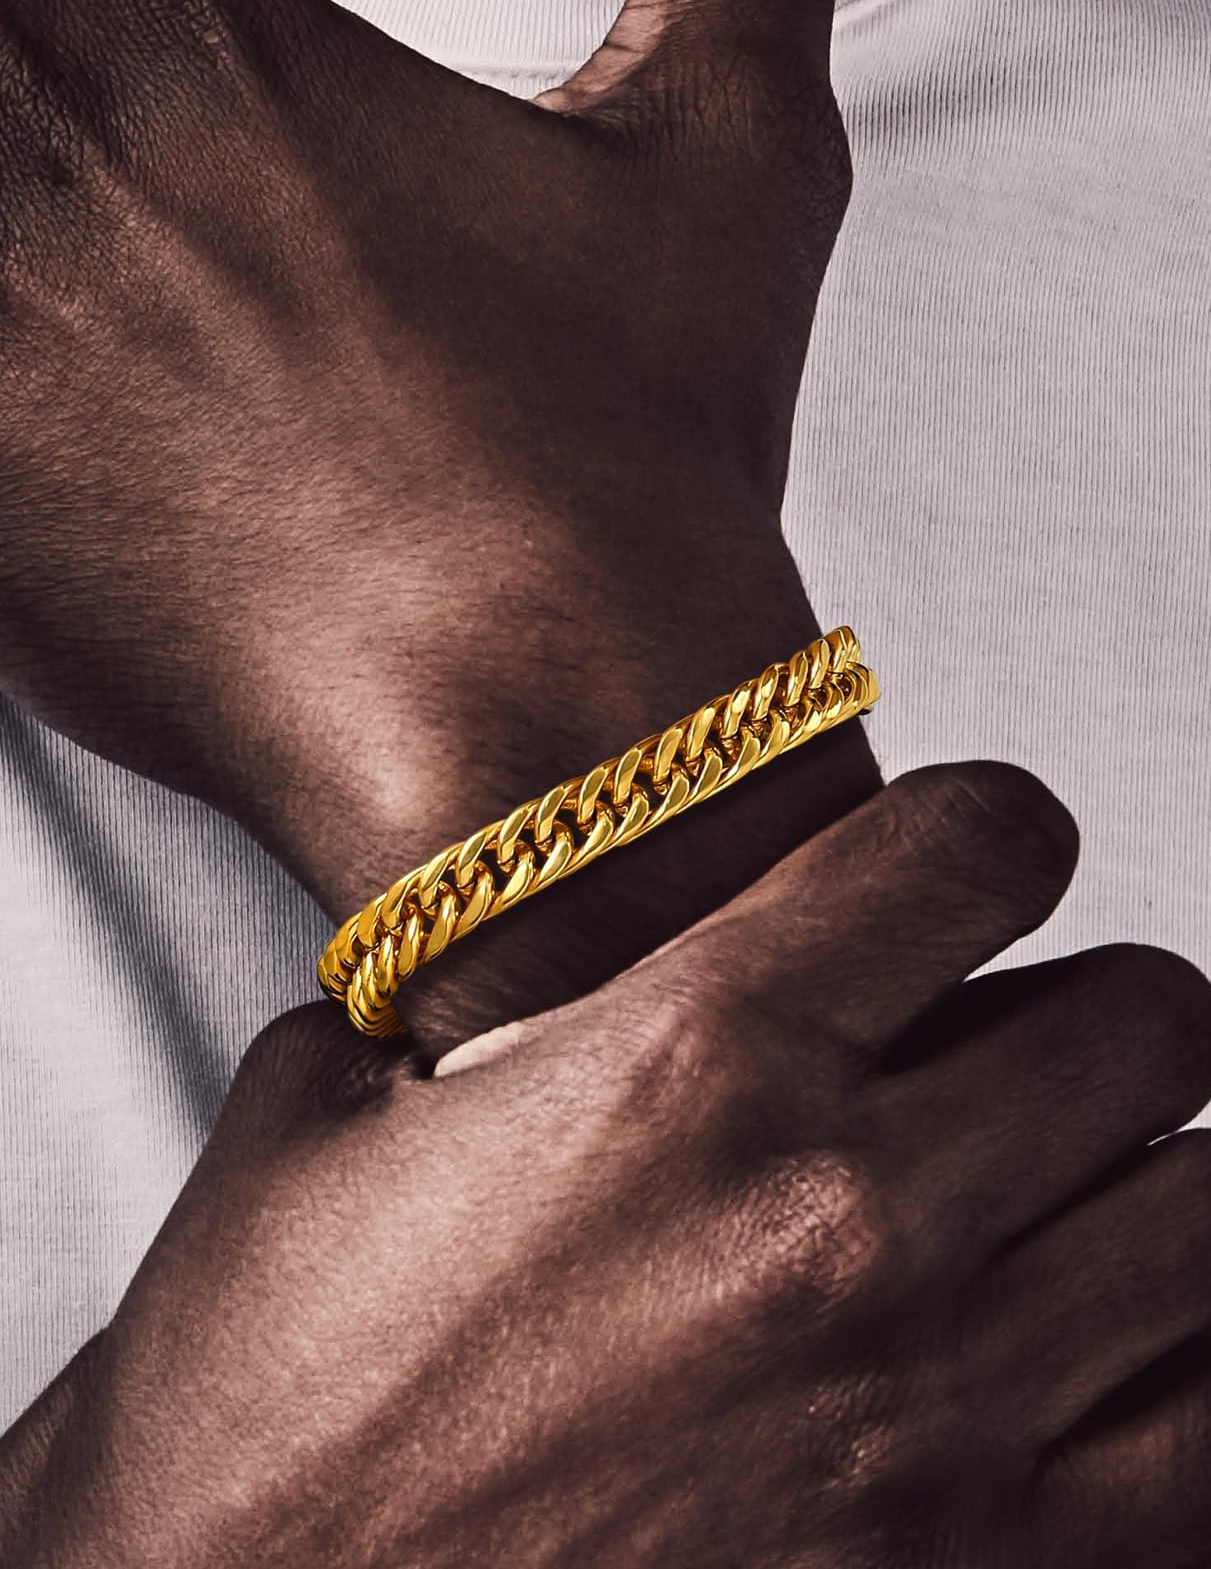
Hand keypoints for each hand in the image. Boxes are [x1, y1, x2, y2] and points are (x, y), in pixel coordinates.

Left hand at [0, 0, 877, 1054]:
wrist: (551, 736)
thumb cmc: (624, 480)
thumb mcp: (743, 159)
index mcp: (215, 21)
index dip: (167, 8)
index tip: (225, 94)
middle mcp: (55, 147)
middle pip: (8, 50)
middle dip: (83, 110)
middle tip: (204, 232)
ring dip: (28, 228)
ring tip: (145, 320)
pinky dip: (18, 377)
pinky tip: (112, 426)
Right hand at [10, 761, 1210, 1567]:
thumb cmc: (263, 1416)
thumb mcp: (320, 1133)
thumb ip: (477, 1014)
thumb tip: (542, 981)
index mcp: (686, 1062)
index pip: (976, 846)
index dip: (987, 833)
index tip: (964, 868)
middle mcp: (843, 1223)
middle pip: (1151, 1020)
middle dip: (1095, 1010)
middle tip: (1011, 1048)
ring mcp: (935, 1424)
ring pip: (1209, 1220)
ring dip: (1151, 1189)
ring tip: (1060, 1206)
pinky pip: (1202, 1450)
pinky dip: (1169, 1375)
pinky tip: (1080, 1363)